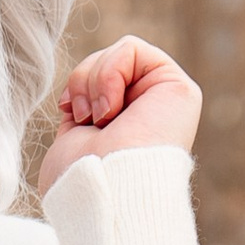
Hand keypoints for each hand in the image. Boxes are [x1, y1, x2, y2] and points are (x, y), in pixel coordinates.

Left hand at [36, 35, 201, 194]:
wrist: (101, 196)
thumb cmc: (80, 183)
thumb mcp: (72, 140)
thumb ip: (86, 111)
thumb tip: (84, 96)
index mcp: (125, 127)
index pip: (95, 82)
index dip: (76, 88)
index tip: (67, 112)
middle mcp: (148, 113)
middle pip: (105, 63)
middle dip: (83, 83)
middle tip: (85, 118)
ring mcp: (164, 100)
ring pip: (116, 54)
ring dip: (93, 81)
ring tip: (99, 118)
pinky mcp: (177, 88)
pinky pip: (130, 48)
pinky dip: (109, 72)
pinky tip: (111, 109)